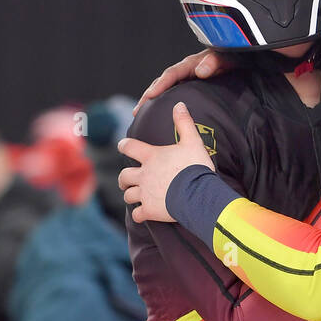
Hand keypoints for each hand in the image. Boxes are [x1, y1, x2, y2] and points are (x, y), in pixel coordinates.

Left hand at [117, 103, 216, 223]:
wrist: (198, 194)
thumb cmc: (196, 167)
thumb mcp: (193, 141)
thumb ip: (184, 123)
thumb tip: (179, 104)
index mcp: (151, 157)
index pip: (129, 147)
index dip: (124, 146)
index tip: (122, 146)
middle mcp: (144, 175)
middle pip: (124, 176)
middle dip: (124, 179)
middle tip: (126, 180)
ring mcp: (145, 194)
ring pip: (128, 196)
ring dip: (130, 195)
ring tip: (134, 197)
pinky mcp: (149, 211)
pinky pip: (137, 215)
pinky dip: (139, 215)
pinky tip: (143, 215)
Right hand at [134, 51, 228, 114]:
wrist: (236, 61)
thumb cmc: (230, 58)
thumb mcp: (223, 58)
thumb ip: (213, 62)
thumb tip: (200, 71)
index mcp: (190, 64)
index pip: (171, 75)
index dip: (159, 85)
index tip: (149, 96)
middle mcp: (184, 71)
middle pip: (162, 83)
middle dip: (148, 96)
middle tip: (137, 111)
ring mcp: (186, 79)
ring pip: (165, 90)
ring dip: (152, 100)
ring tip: (141, 114)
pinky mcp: (189, 87)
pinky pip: (173, 95)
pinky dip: (164, 103)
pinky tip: (160, 115)